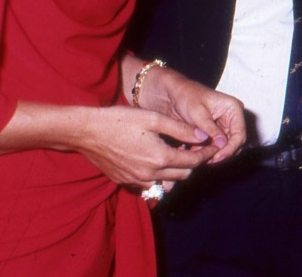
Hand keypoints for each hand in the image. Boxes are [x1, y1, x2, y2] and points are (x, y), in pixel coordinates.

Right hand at [75, 104, 216, 187]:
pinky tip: (156, 161)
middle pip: (183, 175)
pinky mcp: (125, 181)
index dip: (206, 154)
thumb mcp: (154, 119)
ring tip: (177, 155)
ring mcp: (136, 180)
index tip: (214, 147)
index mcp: (160, 157)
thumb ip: (181, 129)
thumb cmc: (121, 120)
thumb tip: (203, 135)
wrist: (87, 132)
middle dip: (193, 163)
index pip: (192, 161)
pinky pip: (149, 184)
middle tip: (196, 149)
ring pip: (166, 182)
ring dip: (176, 172)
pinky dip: (158, 176)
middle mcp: (150, 174)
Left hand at [138, 66, 246, 164]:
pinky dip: (206, 150)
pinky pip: (216, 146)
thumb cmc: (186, 97)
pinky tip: (193, 150)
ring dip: (213, 153)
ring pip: (226, 147)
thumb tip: (222, 144)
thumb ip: (211, 129)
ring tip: (197, 153)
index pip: (239, 134)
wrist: (173, 95)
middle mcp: (232, 117)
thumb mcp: (198, 113)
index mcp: (233, 108)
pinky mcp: (216, 132)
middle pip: (234, 143)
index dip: (230, 149)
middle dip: (221, 152)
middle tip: (206, 159)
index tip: (216, 157)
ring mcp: (225, 125)